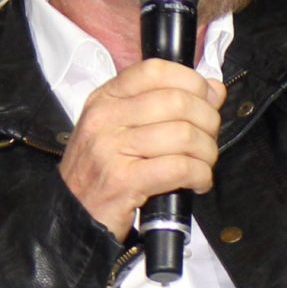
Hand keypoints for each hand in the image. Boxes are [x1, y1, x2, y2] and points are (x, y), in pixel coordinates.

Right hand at [59, 60, 227, 239]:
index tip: (207, 101)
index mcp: (105, 99)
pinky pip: (180, 168)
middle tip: (208, 140)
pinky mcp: (123, 180)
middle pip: (177, 102)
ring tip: (203, 164)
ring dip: (206, 152)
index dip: (192, 82)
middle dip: (207, 121)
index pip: (155, 70)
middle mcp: (105, 118)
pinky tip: (198, 182)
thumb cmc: (103, 173)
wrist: (72, 216)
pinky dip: (200, 175)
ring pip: (184, 135)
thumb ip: (163, 105)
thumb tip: (214, 89)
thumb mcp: (121, 129)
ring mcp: (111, 148)